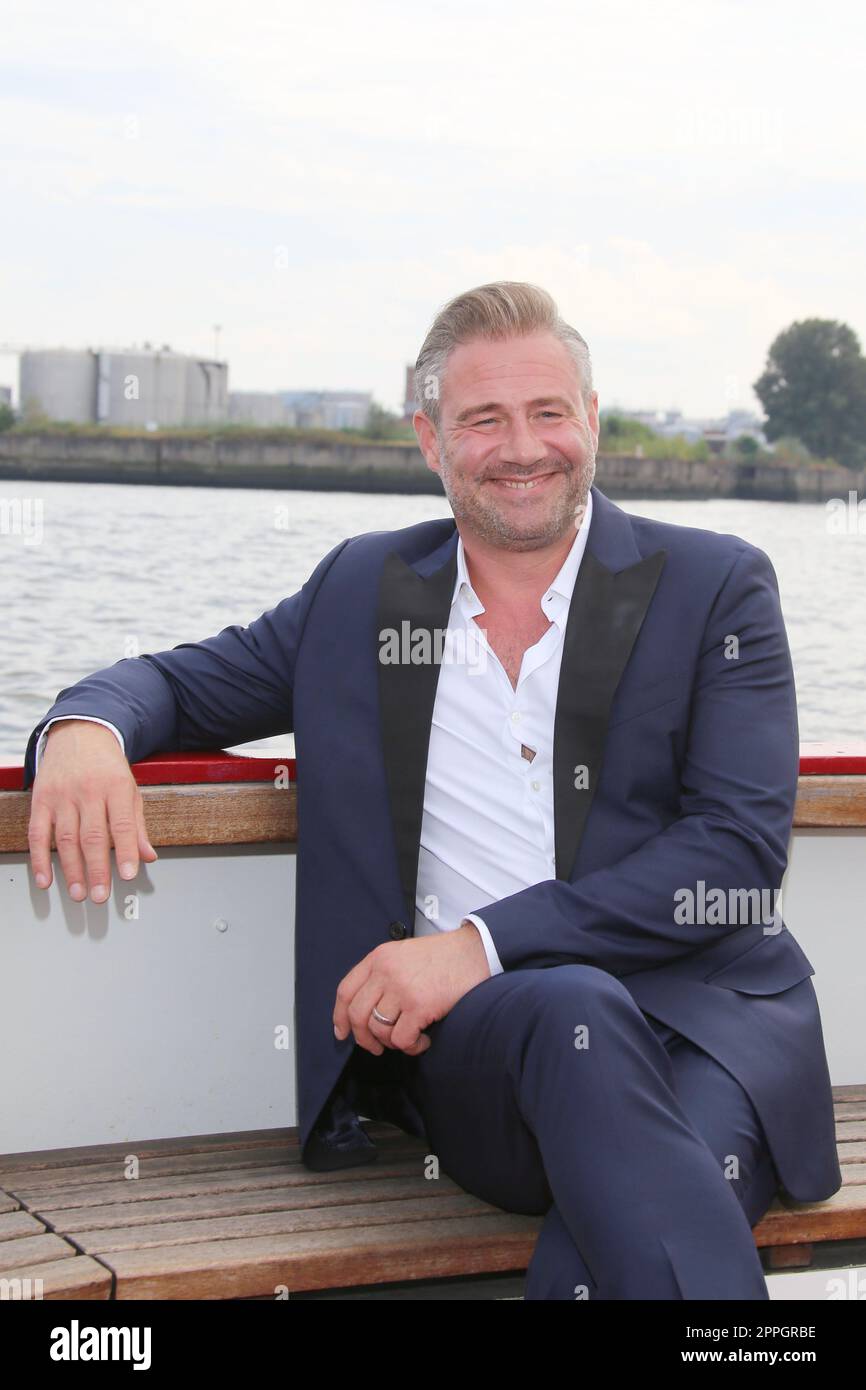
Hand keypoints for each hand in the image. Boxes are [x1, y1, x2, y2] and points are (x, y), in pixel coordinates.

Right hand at [27, 720, 157, 902]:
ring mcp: (62, 795)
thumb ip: (137, 826)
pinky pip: (38, 833)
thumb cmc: (107, 766)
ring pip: (66, 838)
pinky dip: (40, 859)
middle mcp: (88, 791)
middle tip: (100, 895)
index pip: (122, 825)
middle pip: (92, 836)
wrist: (79, 734)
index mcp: (115, 787)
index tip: (129, 875)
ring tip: (79, 893)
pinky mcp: (41, 800)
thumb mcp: (130, 790)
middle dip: (97, 869)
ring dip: (71, 870)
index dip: (126, 852)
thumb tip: (148, 856)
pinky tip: (45, 879)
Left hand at [333, 922, 490, 1055]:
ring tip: (409, 1038)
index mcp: (379, 958)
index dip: (340, 1016)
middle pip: (357, 1014)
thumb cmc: (444, 956)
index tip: (342, 1032)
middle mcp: (386, 972)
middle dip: (364, 1038)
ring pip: (379, 1030)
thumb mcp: (404, 954)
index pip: (345, 990)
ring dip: (392, 1042)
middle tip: (376, 1047)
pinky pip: (402, 1040)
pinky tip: (423, 1040)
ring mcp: (402, 989)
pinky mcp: (420, 1005)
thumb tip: (369, 1009)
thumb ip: (384, 974)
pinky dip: (411, 1047)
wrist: (476, 951)